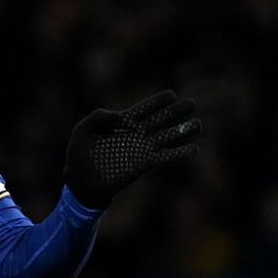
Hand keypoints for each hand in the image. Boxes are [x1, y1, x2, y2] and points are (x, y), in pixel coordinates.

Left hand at [64, 91, 200, 208]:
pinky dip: (178, 153)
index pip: (143, 109)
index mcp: (121, 123)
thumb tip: (118, 117)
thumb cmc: (79, 156)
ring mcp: (141, 150)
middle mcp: (135, 135)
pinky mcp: (143, 165)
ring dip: (182, 131)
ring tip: (198, 124)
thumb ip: (98, 117)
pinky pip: (164, 157)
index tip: (172, 95)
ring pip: (166, 137)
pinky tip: (193, 150)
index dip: (157, 102)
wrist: (82, 183)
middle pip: (160, 120)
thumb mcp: (82, 131)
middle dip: (176, 112)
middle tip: (192, 104)